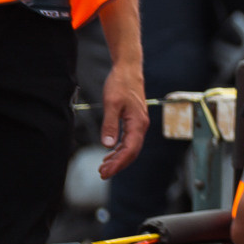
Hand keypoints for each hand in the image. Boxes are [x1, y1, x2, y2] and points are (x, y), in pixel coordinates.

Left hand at [99, 61, 147, 178]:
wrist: (128, 70)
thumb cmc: (121, 84)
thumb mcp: (112, 104)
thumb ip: (110, 125)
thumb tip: (107, 145)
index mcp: (137, 124)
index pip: (129, 150)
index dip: (118, 163)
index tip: (106, 172)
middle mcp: (141, 126)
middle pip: (131, 152)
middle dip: (117, 164)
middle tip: (102, 173)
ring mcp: (138, 124)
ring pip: (130, 147)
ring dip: (117, 158)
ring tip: (103, 166)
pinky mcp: (133, 121)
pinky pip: (128, 140)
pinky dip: (119, 149)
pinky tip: (109, 153)